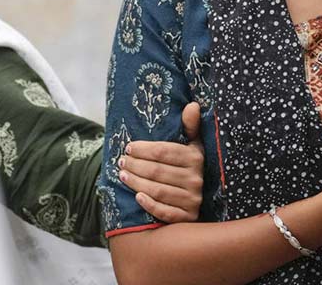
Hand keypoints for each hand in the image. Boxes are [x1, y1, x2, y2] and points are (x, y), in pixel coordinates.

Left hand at [119, 102, 204, 222]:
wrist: (200, 198)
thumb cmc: (190, 166)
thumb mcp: (193, 145)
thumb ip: (191, 126)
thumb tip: (193, 105)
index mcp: (196, 158)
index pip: (164, 152)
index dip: (144, 149)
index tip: (128, 147)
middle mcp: (196, 179)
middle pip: (157, 171)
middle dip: (135, 165)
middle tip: (121, 162)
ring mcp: (192, 199)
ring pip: (157, 190)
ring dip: (136, 182)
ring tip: (122, 176)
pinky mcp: (187, 217)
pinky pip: (165, 211)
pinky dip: (150, 204)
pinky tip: (137, 197)